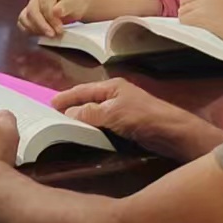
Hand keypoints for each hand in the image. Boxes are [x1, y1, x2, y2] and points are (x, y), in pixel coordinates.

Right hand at [19, 0, 85, 36]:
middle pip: (31, 12)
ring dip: (35, 29)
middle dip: (41, 26)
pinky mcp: (30, 15)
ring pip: (24, 18)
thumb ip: (66, 6)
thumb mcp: (76, 1)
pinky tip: (42, 35)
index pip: (44, 5)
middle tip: (53, 35)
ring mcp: (31, 5)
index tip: (60, 30)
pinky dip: (30, 31)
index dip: (51, 19)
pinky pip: (24, 24)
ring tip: (49, 35)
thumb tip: (55, 12)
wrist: (79, 1)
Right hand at [50, 79, 206, 158]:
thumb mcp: (112, 113)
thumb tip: (68, 114)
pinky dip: (91, 128)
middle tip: (52, 118)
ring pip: (94, 113)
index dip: (65, 98)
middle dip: (70, 108)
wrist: (173, 133)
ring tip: (64, 127)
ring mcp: (121, 110)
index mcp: (111, 87)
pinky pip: (102, 124)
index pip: (81, 90)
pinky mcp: (127, 125)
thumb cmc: (143, 117)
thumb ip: (88, 112)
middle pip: (86, 101)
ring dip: (80, 119)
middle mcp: (115, 96)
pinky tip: (85, 135)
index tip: (49, 106)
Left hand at [177, 0, 222, 45]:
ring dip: (185, 19)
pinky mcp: (198, 17)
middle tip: (191, 21)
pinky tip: (192, 29)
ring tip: (193, 26)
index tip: (191, 12)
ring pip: (182, 12)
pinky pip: (184, 20)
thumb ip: (213, 4)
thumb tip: (203, 10)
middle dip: (186, 12)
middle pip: (184, 3)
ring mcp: (200, 6)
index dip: (189, 5)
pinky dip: (185, 25)